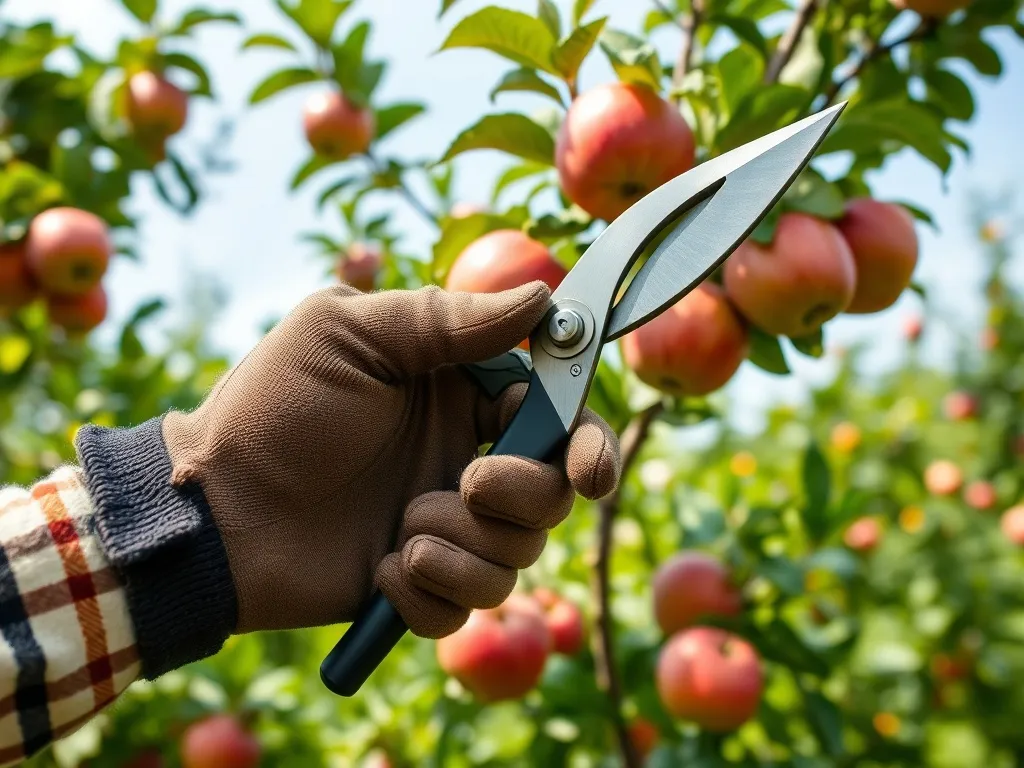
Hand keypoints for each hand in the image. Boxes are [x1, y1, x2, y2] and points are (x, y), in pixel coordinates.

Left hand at [163, 282, 620, 636]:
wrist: (212, 507)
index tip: (588, 466)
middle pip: (552, 491)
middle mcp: (464, 459)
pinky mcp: (418, 585)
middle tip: (472, 485)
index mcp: (459, 396)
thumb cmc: (274, 407)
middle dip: (527, 493)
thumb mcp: (348, 334)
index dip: (587, 440)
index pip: (555, 414)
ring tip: (401, 530)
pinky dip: (429, 592)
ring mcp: (443, 525)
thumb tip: (541, 298)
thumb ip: (444, 317)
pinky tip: (381, 568)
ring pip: (517, 554)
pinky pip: (466, 607)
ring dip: (465, 545)